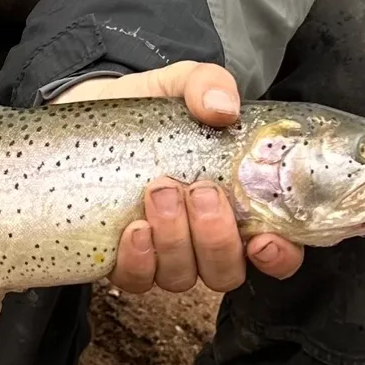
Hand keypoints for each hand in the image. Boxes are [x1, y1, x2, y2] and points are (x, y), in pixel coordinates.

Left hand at [55, 61, 303, 292]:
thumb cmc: (147, 110)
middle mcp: (204, 241)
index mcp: (238, 207)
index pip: (276, 251)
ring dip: (175, 241)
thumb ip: (208, 85)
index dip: (279, 256)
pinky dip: (138, 260)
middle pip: (226, 271)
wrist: (85, 117)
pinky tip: (133, 229)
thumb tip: (222, 108)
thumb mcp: (180, 84)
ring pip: (182, 277)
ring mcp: (164, 255)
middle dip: (216, 238)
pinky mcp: (122, 259)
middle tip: (198, 191)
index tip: (263, 239)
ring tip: (159, 192)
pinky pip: (136, 280)